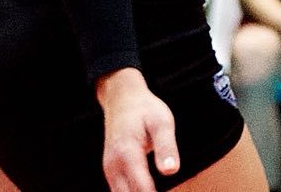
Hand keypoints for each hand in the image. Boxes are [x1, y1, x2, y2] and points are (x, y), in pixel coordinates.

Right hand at [96, 69, 177, 191]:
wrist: (122, 98)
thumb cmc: (145, 109)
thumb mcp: (162, 121)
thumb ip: (166, 147)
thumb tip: (171, 171)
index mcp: (127, 154)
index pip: (143, 190)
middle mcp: (114, 166)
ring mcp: (109, 170)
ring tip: (157, 189)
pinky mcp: (110, 171)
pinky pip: (120, 191)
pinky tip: (150, 190)